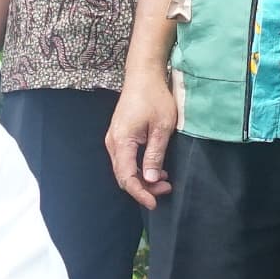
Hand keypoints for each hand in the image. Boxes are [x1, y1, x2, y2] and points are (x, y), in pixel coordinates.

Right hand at [106, 63, 178, 207]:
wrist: (143, 75)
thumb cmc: (155, 98)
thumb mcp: (162, 128)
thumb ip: (155, 154)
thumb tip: (150, 178)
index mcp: (122, 142)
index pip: (127, 177)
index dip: (140, 193)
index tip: (155, 203)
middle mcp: (113, 143)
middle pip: (124, 176)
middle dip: (144, 187)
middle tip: (166, 188)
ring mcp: (114, 139)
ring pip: (125, 169)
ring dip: (143, 178)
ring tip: (165, 179)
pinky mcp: (119, 136)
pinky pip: (126, 160)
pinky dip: (140, 168)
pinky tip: (156, 167)